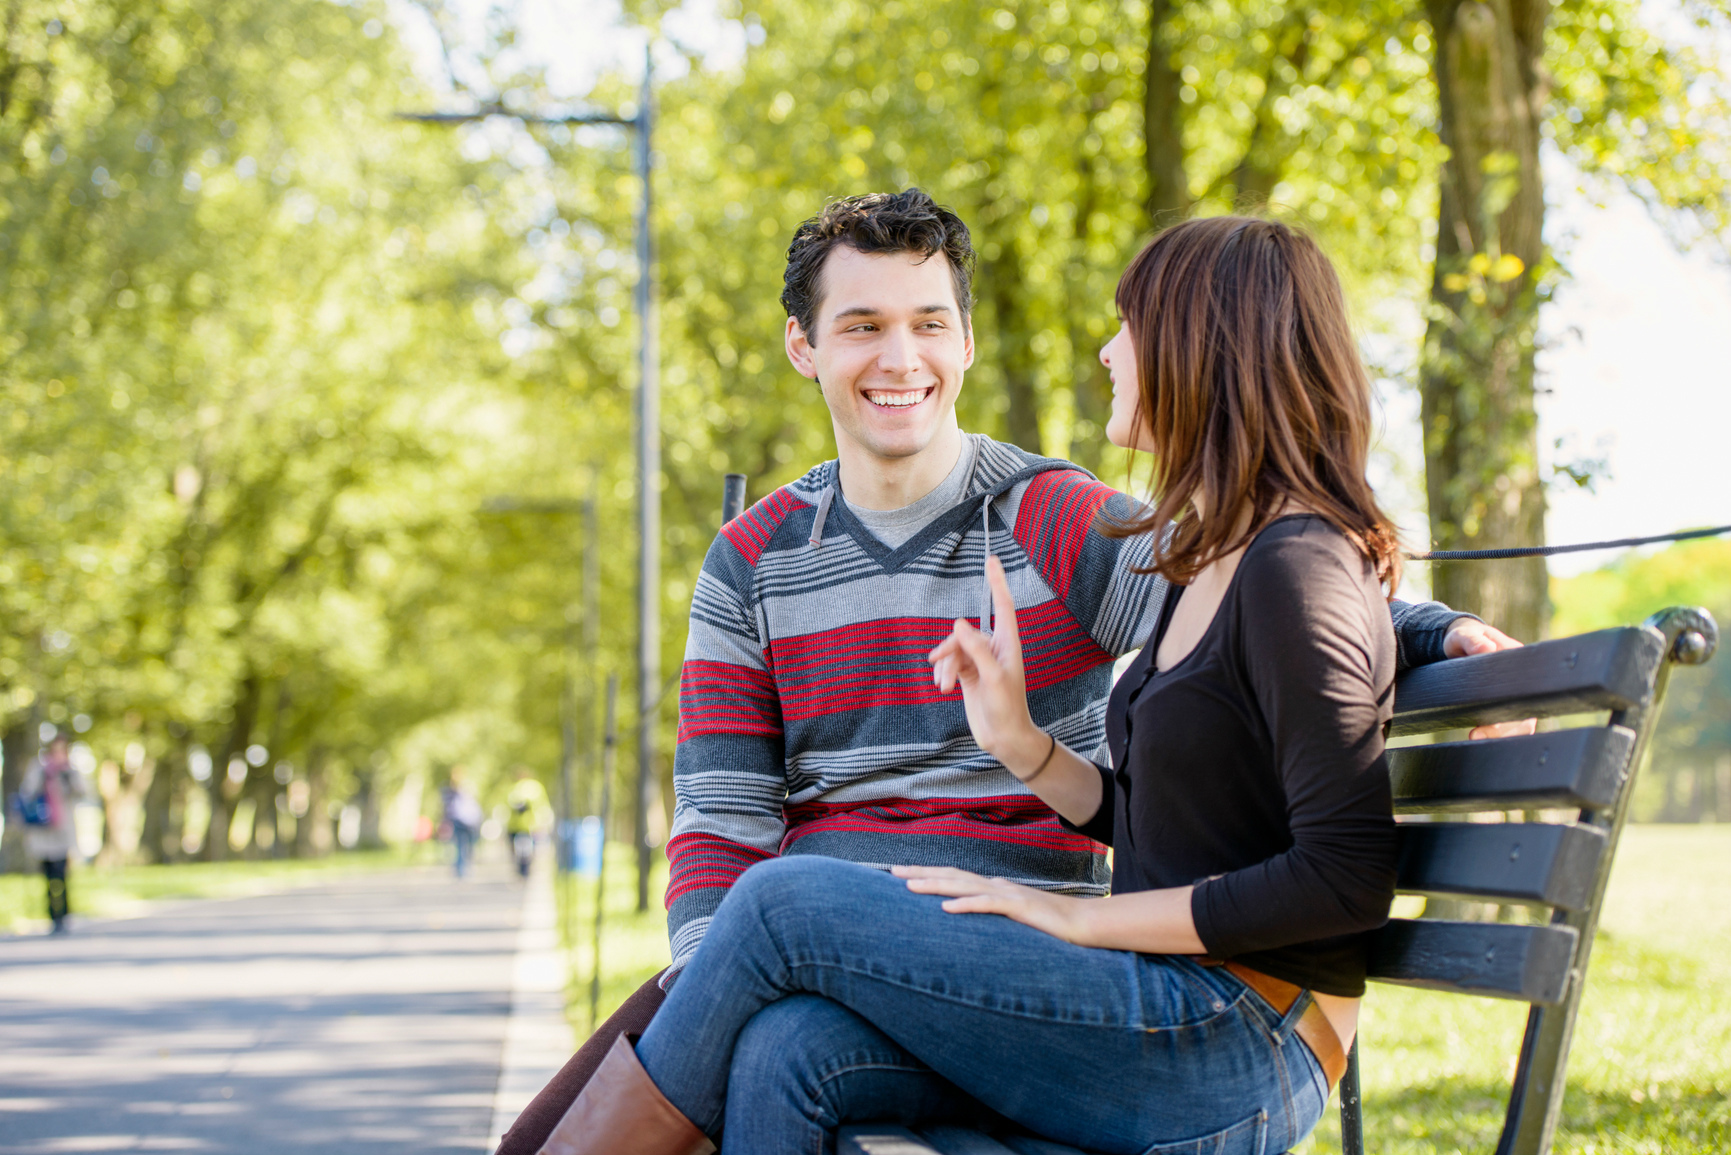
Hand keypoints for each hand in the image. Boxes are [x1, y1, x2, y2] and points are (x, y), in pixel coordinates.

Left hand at [892, 865, 1091, 943]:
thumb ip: (998, 907)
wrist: (1083, 923)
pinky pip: (988, 904)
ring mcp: (1008, 895)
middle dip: (922, 873)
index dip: (929, 874)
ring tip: (909, 885)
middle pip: (952, 875)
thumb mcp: (1017, 914)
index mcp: (994, 888)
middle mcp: (996, 886)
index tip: (903, 875)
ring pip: (964, 886)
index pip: (955, 877)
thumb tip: (980, 900)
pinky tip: (947, 908)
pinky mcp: (1020, 908)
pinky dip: (967, 904)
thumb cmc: (1051, 922)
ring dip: (936, 885)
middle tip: (893, 871)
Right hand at [927, 556, 1051, 774]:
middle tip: (942, 672)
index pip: (1002, 606)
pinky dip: (943, 673)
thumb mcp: (993, 677)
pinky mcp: (968, 674)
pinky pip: (950, 664)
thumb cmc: (1007, 708)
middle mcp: (994, 649)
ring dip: (945, 667)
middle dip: (950, 651)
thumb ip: (976, 649)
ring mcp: (980, 661)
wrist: (1004, 738)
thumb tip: (958, 623)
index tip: (992, 559)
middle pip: (964, 634)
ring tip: (944, 687)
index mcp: (1008, 644)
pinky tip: (942, 687)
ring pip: (954, 650)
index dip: (996, 582)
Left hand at [1444, 618, 1538, 738]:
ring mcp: (1517, 695)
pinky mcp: (1506, 705)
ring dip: (1502, 735)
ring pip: (1522, 723)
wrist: (1461, 644)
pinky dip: (1500, 735)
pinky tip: (1481, 738)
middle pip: (1526, 712)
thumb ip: (1472, 640)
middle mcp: (1523, 681)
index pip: (1526, 687)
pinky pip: (1511, 725)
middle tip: (1476, 734)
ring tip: (1475, 737)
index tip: (1493, 718)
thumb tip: (1487, 649)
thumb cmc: (1464, 639)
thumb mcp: (1463, 636)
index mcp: (1519, 661)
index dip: (1513, 704)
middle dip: (1505, 728)